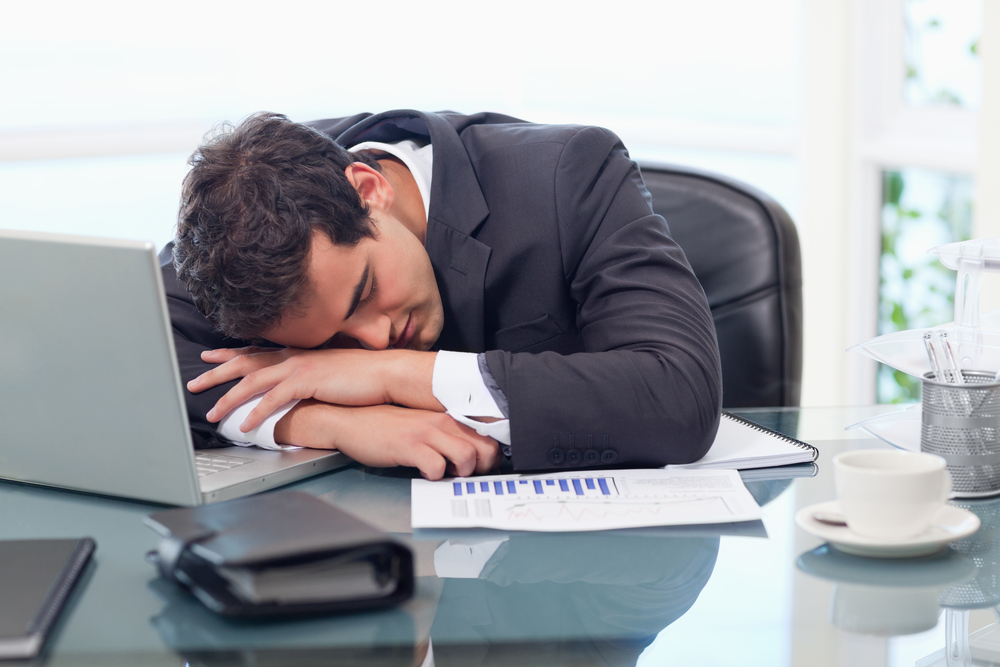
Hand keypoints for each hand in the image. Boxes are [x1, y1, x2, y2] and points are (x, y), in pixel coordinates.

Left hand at [188, 346, 438, 430]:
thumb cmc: (365, 374)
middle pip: (246, 363)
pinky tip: (245, 426)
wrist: (386, 371)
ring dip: (229, 398)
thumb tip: (303, 386)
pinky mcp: (307, 382)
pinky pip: (273, 400)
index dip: (231, 355)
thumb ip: (313, 375)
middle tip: (194, 383)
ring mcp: (299, 368)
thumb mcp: (333, 370)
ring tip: (212, 414)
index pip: (258, 352)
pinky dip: (256, 413)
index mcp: (299, 353)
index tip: (211, 356)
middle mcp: (294, 356)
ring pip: (253, 382)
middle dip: (217, 373)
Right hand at [277, 401, 500, 479]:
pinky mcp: (409, 445)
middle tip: (463, 475)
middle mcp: (442, 422)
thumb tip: (468, 460)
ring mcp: (426, 433)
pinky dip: (434, 476)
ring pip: (467, 457)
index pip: (489, 437)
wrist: (350, 421)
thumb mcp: (422, 429)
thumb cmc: (385, 428)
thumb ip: (445, 439)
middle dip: (482, 469)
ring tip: (443, 474)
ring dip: (460, 473)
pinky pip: (436, 467)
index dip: (489, 459)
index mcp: (447, 418)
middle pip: (487, 449)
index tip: (478, 469)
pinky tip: (422, 472)